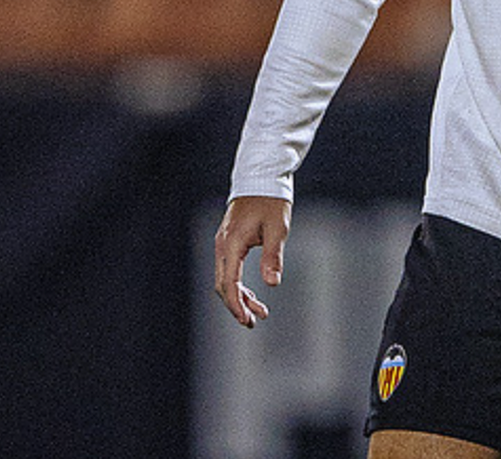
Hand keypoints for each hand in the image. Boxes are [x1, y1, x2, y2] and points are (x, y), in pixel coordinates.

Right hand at [212, 196, 290, 328]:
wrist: (261, 178)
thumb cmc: (271, 201)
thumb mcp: (277, 228)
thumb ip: (273, 256)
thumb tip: (271, 283)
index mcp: (232, 243)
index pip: (229, 282)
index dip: (237, 305)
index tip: (247, 320)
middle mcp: (223, 244)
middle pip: (223, 284)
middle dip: (237, 305)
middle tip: (254, 322)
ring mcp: (224, 243)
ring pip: (225, 278)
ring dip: (239, 296)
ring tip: (258, 312)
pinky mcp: (229, 241)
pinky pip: (229, 269)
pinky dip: (238, 284)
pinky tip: (253, 293)